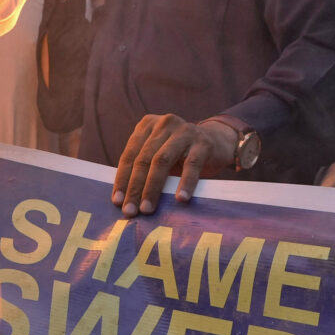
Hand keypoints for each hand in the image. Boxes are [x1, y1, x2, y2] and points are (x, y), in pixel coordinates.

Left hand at [113, 114, 241, 214]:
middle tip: (130, 210)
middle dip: (135, 187)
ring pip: (162, 161)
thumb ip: (143, 168)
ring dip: (153, 188)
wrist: (217, 142)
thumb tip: (124, 199)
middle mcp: (164, 124)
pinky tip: (180, 199)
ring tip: (148, 209)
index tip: (117, 201)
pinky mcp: (203, 143)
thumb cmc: (181, 154)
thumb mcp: (159, 154)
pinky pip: (192, 165)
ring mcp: (184, 131)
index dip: (122, 179)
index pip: (129, 155)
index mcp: (147, 125)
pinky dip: (185, 183)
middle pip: (144, 159)